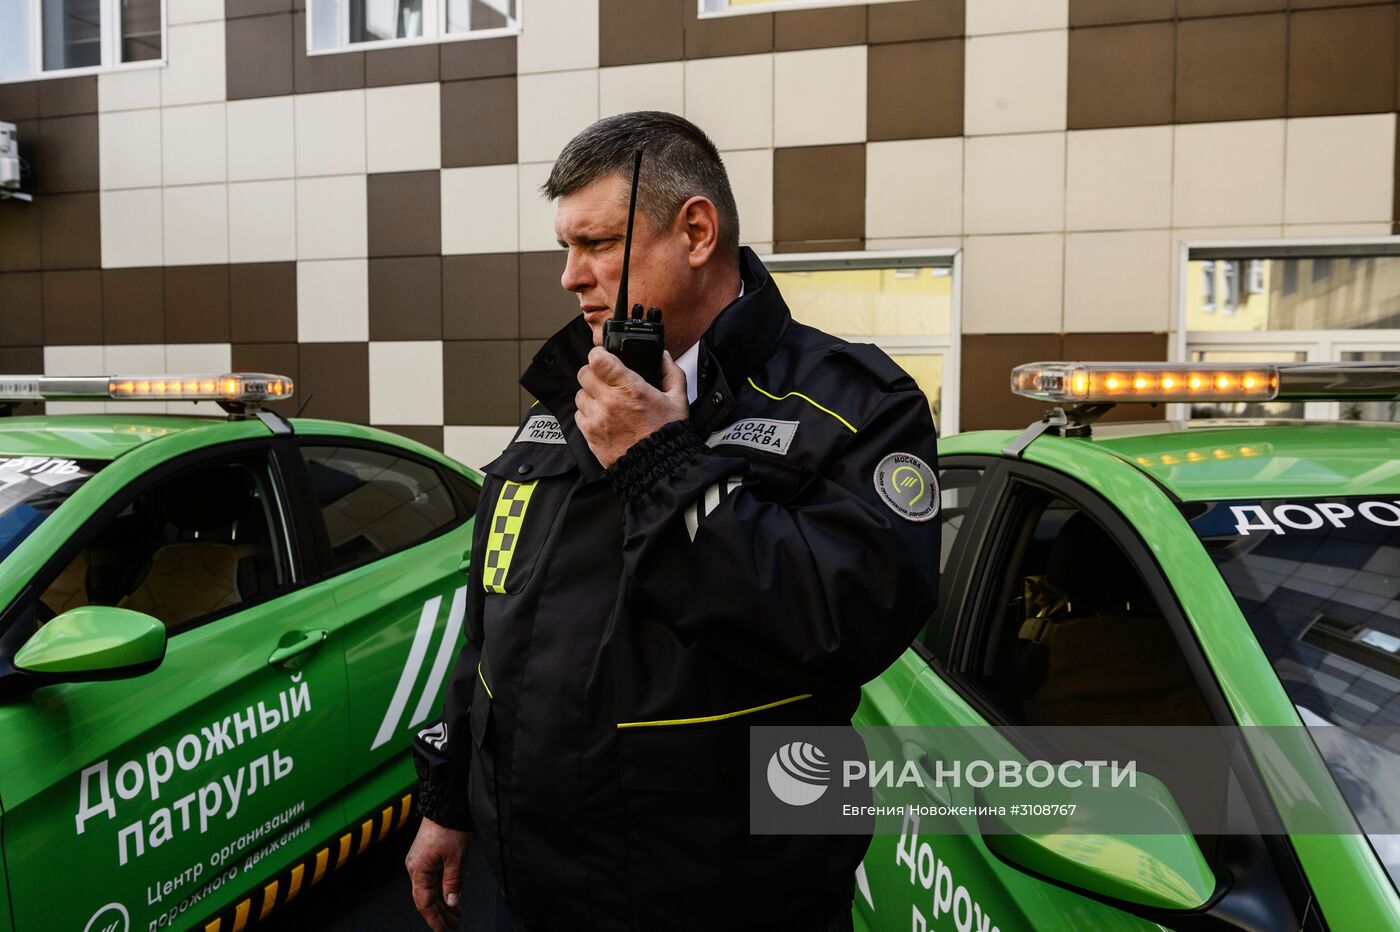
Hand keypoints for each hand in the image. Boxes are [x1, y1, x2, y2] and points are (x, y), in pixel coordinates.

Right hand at [406, 817, 470, 931]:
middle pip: (426, 898)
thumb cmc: (449, 827)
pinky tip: (451, 898)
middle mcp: (416, 867)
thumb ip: (453, 883)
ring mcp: (421, 862)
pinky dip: (442, 890)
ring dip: (442, 903)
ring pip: (430, 890)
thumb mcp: (456, 859)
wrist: (446, 804)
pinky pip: (432, 879)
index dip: (435, 919)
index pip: (424, 903)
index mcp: (418, 870)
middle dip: (440, 913)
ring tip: (455, 915)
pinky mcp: (427, 856)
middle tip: (454, 924)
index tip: (445, 930)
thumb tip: (452, 903)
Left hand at [576, 347, 687, 467]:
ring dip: (590, 395)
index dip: (598, 354)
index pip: (598, 359)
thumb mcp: (677, 400)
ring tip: (605, 401)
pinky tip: (602, 418)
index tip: (603, 356)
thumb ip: (671, 373)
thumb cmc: (667, 434)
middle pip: (584, 374)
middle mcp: (610, 402)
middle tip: (605, 379)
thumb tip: (663, 357)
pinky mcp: (590, 436)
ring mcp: (597, 419)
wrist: (658, 467)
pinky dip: (588, 414)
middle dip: (594, 373)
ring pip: (580, 395)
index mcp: (630, 388)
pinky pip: (579, 416)